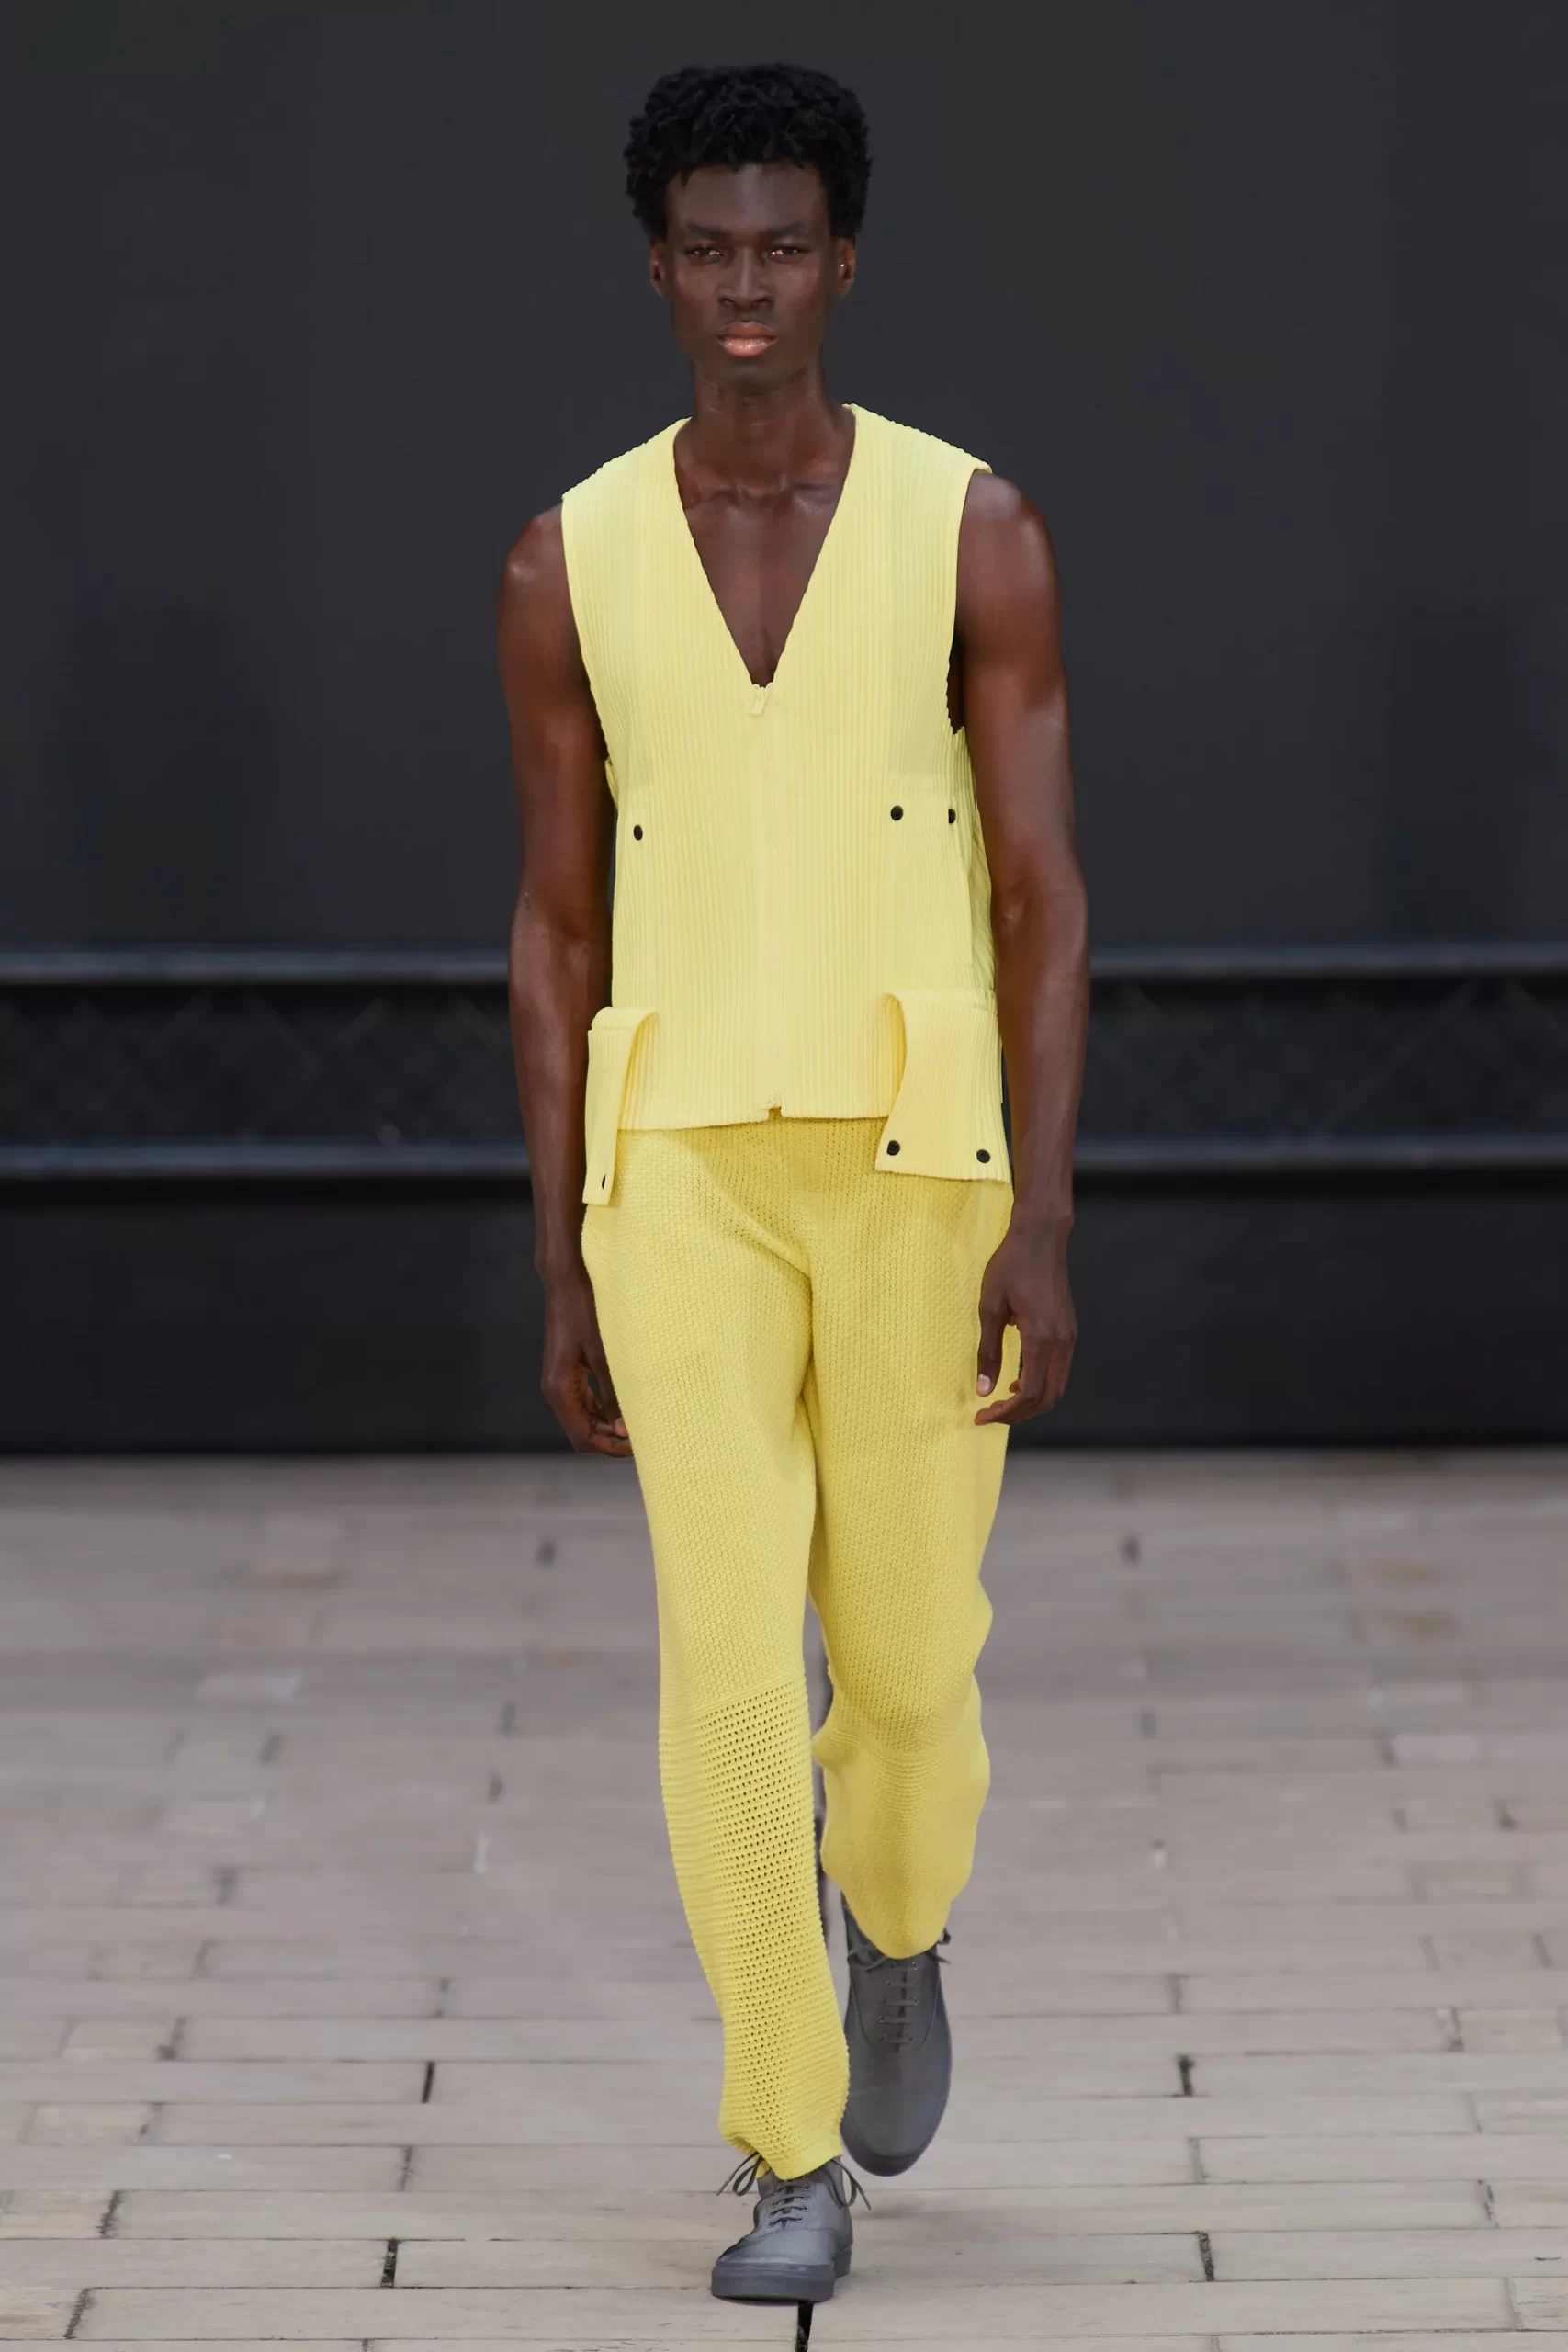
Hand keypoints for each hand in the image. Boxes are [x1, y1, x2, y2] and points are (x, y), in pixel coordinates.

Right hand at [540, 1263, 630, 1455]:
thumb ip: (612, 1392)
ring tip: (639, 1426)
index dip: (609, 1447)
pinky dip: (603, 1411)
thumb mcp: (603, 1353)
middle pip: (581, 1433)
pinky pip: (584, 1402)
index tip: (638, 1447)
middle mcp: (555, 1390)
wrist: (566, 1280)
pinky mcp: (567, 1372)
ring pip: (583, 1419)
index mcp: (559, 1389)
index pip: (582, 1437)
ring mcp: (559, 1381)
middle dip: (610, 1441)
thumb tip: (624, 1428)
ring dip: (608, 1427)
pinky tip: (625, 1407)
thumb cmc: (583, 1311)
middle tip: (644, 1439)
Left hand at [975, 1215, 1076, 1425]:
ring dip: (1031, 1401)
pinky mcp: (1069, 1330)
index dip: (1006, 1412)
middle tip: (990, 1414)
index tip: (982, 1415)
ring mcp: (1069, 1336)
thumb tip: (983, 1388)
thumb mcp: (989, 1307)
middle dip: (1019, 1414)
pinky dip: (1041, 1384)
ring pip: (1057, 1387)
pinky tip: (1019, 1379)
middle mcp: (1061, 1342)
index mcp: (1041, 1338)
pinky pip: (1060, 1370)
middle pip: (1048, 1398)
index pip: (1029, 1393)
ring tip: (1003, 1401)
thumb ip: (988, 1351)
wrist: (1041, 1236)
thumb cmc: (1012, 1266)